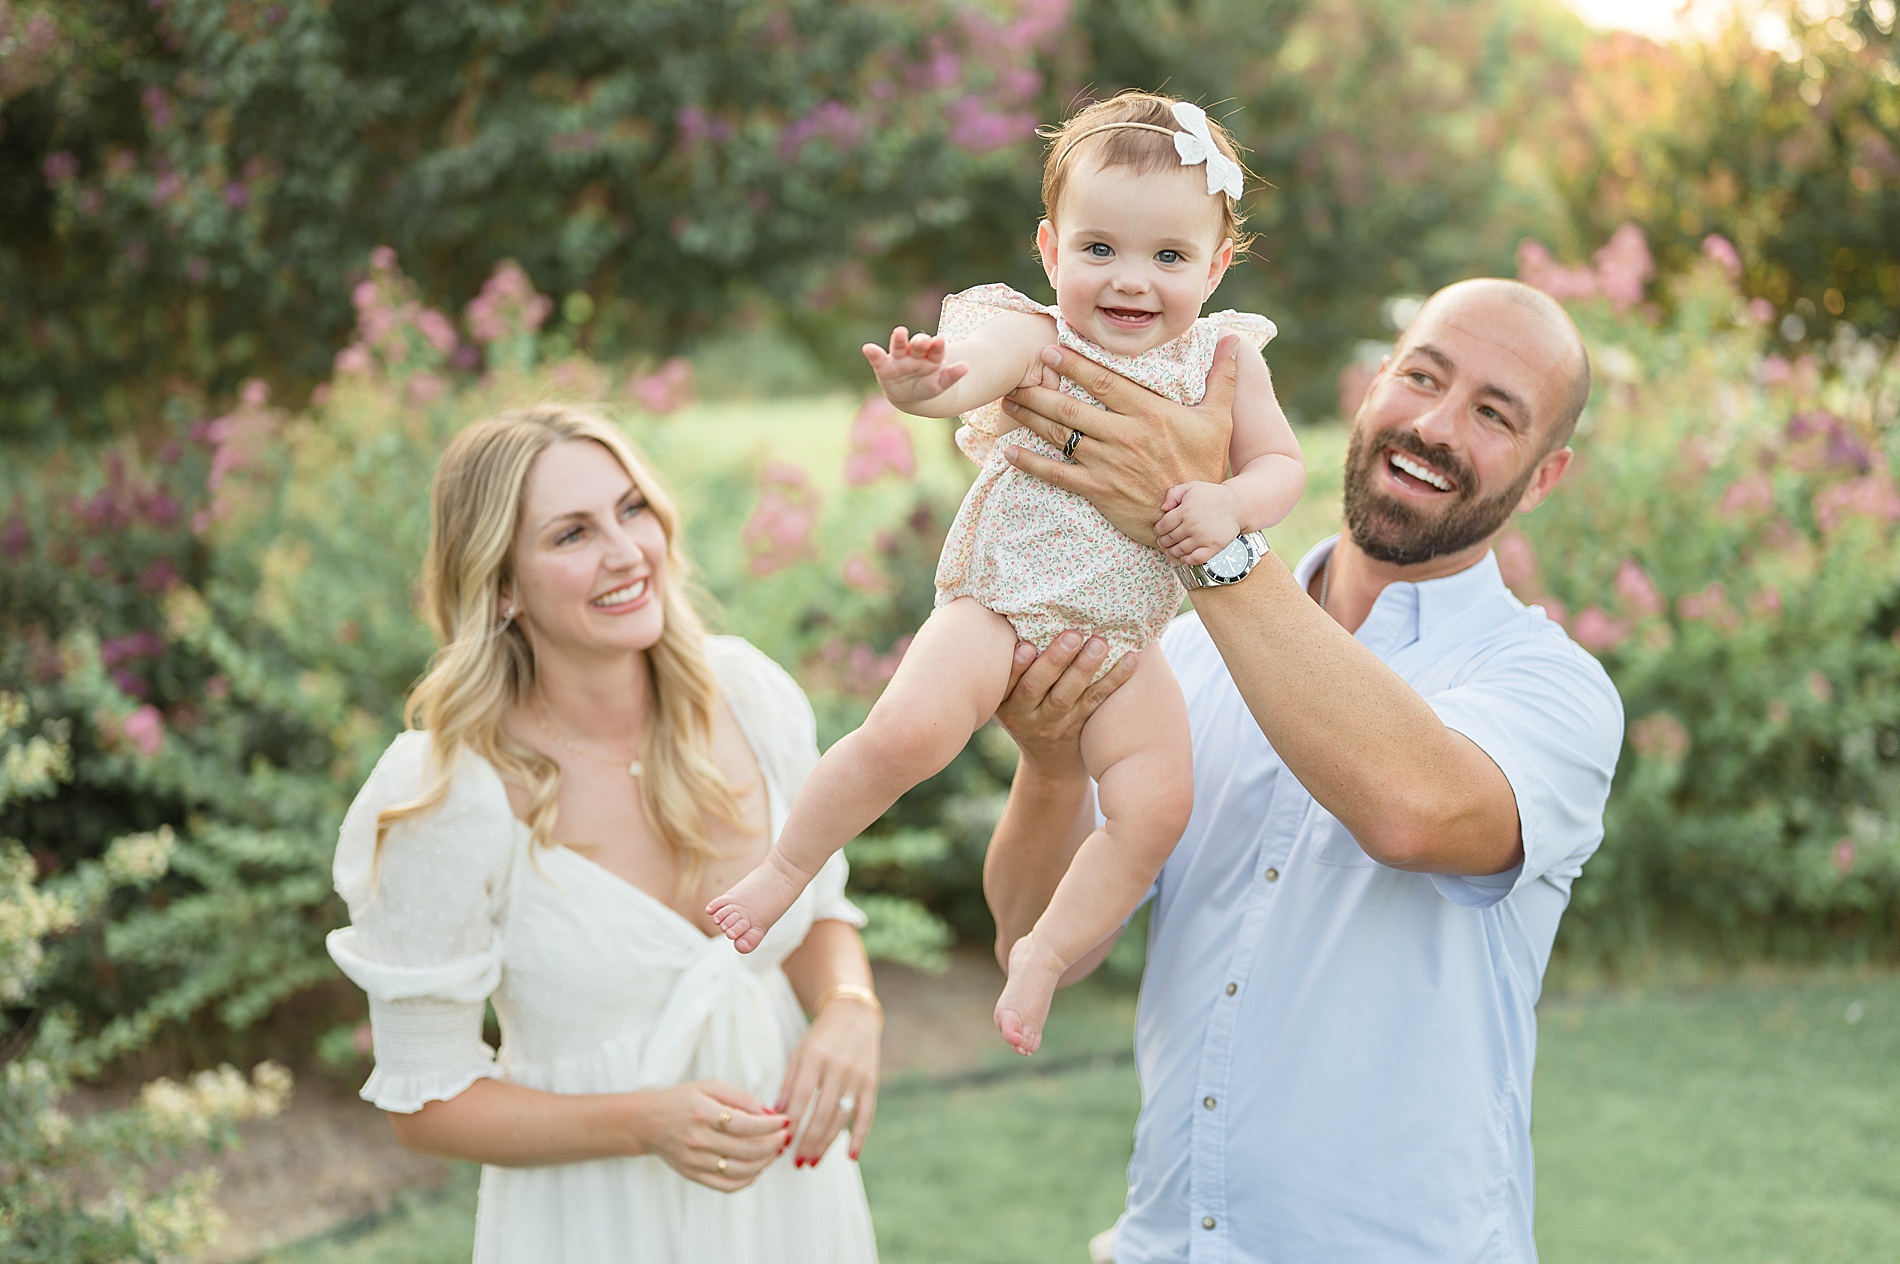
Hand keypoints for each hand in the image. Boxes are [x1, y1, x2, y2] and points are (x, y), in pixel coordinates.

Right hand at [632, 1080, 789, 1192]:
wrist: (647, 1122)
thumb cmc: (682, 1100)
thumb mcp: (710, 1086)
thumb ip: (741, 1097)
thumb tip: (768, 1113)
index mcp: (703, 1113)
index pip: (747, 1125)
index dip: (772, 1125)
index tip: (786, 1121)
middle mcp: (698, 1139)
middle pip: (747, 1150)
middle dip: (774, 1144)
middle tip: (785, 1136)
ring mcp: (695, 1161)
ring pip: (741, 1171)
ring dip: (765, 1163)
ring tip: (775, 1151)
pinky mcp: (693, 1175)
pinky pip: (727, 1186)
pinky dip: (748, 1180)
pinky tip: (758, 1167)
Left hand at [778, 994, 881, 1166]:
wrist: (854, 1015)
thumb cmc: (820, 1037)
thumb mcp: (799, 1053)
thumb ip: (789, 1084)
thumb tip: (776, 1116)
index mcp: (816, 1058)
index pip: (801, 1099)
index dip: (791, 1124)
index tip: (780, 1144)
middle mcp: (838, 1068)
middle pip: (822, 1114)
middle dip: (808, 1141)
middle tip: (796, 1162)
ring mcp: (858, 1077)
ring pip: (841, 1119)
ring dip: (826, 1144)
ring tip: (812, 1162)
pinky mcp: (872, 1083)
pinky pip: (866, 1115)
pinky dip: (859, 1137)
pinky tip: (850, 1156)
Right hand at [862, 326, 969, 406]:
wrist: (909, 394)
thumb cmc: (926, 386)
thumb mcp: (939, 384)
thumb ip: (951, 376)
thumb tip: (967, 367)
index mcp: (931, 355)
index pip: (936, 349)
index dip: (938, 346)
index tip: (941, 341)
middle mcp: (915, 353)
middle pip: (918, 345)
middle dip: (920, 341)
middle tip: (923, 340)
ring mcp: (899, 358)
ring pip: (900, 347)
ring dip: (900, 339)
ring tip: (900, 332)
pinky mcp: (884, 366)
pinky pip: (877, 359)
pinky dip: (873, 353)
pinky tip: (867, 348)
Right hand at [994, 631, 1140, 778]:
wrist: (1048, 762)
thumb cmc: (1023, 708)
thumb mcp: (1003, 695)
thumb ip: (1007, 665)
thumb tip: (1011, 610)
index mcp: (1002, 701)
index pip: (1003, 682)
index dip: (1014, 666)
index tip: (1026, 646)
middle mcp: (1024, 715)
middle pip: (1036, 688)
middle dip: (1054, 661)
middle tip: (1073, 635)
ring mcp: (1053, 723)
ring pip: (1067, 697)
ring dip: (1084, 668)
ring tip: (1100, 643)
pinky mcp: (1079, 726)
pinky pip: (1095, 701)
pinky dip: (1114, 680)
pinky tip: (1130, 660)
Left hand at [997, 337, 1241, 544]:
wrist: (1199, 519)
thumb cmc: (1206, 467)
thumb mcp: (1220, 420)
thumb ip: (1223, 378)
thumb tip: (1234, 341)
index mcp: (1148, 413)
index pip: (1104, 381)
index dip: (1074, 364)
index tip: (1050, 350)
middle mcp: (1123, 436)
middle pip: (1071, 406)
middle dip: (1040, 388)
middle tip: (1016, 375)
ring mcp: (1108, 464)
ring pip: (1060, 435)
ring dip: (1030, 418)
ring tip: (1007, 402)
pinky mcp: (1098, 491)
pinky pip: (1057, 474)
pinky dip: (1031, 463)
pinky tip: (1009, 453)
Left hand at [1156, 481, 1242, 564]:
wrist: (1236, 505)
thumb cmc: (1212, 496)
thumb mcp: (1190, 487)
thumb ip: (1173, 494)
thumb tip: (1163, 509)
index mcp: (1185, 511)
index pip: (1163, 526)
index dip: (1158, 530)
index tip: (1159, 532)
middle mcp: (1193, 526)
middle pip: (1170, 539)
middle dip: (1163, 542)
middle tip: (1163, 542)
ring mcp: (1203, 538)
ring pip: (1180, 550)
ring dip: (1172, 552)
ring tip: (1170, 550)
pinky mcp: (1214, 547)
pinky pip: (1196, 559)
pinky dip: (1187, 560)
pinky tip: (1185, 557)